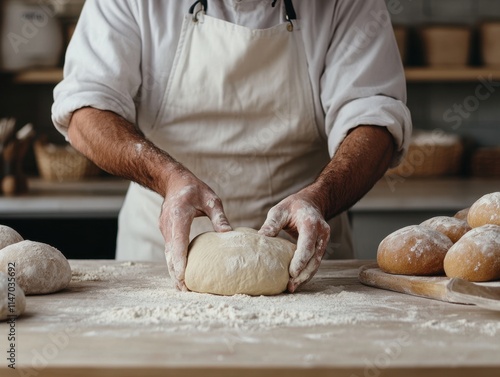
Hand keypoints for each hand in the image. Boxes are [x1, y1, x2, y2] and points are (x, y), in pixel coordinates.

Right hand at [159, 169, 231, 290]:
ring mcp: (165, 231)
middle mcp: (169, 227)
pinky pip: (169, 252)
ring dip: (174, 272)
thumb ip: (219, 217)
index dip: (180, 261)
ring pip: (168, 256)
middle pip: (170, 255)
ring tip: (183, 289)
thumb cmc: (193, 188)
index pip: (178, 243)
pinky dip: (174, 264)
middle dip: (177, 274)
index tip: (183, 277)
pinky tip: (181, 275)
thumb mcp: (210, 199)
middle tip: (186, 291)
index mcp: (179, 217)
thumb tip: (229, 234)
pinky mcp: (167, 233)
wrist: (172, 181)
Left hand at [259, 193, 329, 292]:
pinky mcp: (320, 248)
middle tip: (290, 286)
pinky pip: (314, 262)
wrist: (310, 204)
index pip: (308, 245)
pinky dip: (306, 272)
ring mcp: (323, 242)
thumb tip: (260, 237)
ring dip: (305, 277)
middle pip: (314, 258)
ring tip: (292, 288)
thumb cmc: (292, 207)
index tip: (291, 273)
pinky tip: (296, 281)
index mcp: (311, 224)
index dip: (300, 260)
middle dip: (303, 274)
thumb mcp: (279, 211)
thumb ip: (272, 224)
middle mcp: (321, 234)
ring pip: (316, 263)